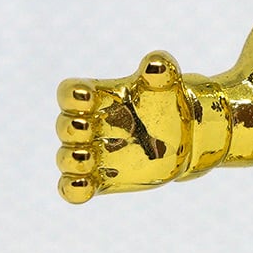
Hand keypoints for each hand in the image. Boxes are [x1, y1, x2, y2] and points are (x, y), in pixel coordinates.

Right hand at [55, 52, 191, 203]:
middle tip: (88, 127)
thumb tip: (158, 63)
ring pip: (67, 158)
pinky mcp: (101, 179)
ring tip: (88, 158)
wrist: (186, 134)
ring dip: (74, 158)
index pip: (70, 94)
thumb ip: (161, 72)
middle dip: (73, 127)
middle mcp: (90, 125)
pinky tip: (84, 188)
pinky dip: (74, 189)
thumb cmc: (168, 101)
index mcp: (98, 99)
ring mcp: (94, 153)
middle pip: (66, 126)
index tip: (87, 95)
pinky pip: (75, 188)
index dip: (74, 94)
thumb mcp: (167, 85)